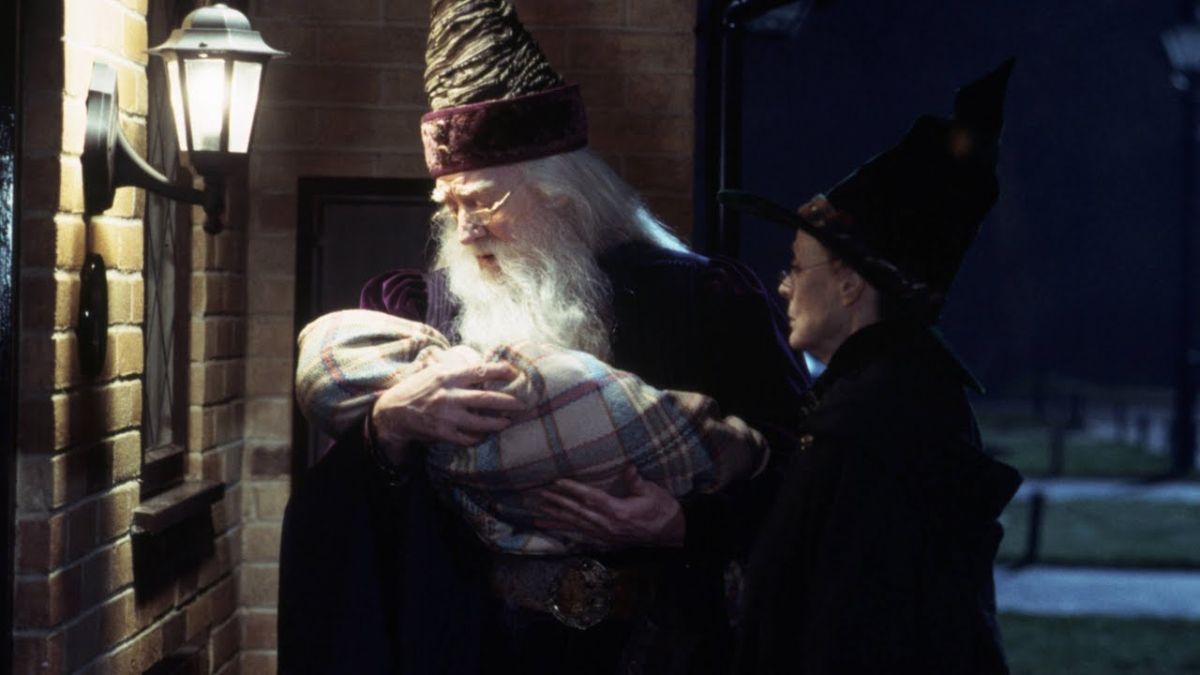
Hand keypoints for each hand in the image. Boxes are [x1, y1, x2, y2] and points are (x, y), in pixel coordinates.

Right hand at [371, 347, 526, 462]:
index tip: (515, 372)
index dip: (500, 371)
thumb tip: (479, 366)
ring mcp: (446, 415)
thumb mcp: (433, 371)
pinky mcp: (442, 432)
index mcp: (448, 376)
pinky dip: (479, 437)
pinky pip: (467, 438)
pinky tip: (485, 435)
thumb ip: (454, 370)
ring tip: (508, 422)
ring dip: (498, 422)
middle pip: (486, 398)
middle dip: (508, 401)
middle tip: (523, 404)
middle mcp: (448, 395)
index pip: (480, 370)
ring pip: (480, 421)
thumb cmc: (416, 388)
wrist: (392, 412)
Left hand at [534, 466, 685, 548]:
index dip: (572, 489)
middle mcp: (608, 525)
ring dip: (556, 520)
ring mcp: (606, 535)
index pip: (590, 498)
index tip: (556, 482)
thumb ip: (636, 481)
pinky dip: (567, 532)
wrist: (672, 534)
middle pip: (577, 513)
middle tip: (539, 496)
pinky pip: (582, 536)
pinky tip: (555, 530)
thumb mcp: (652, 492)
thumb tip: (628, 466)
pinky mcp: (607, 540)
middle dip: (557, 504)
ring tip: (537, 516)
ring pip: (576, 526)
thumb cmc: (663, 509)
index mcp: (618, 511)